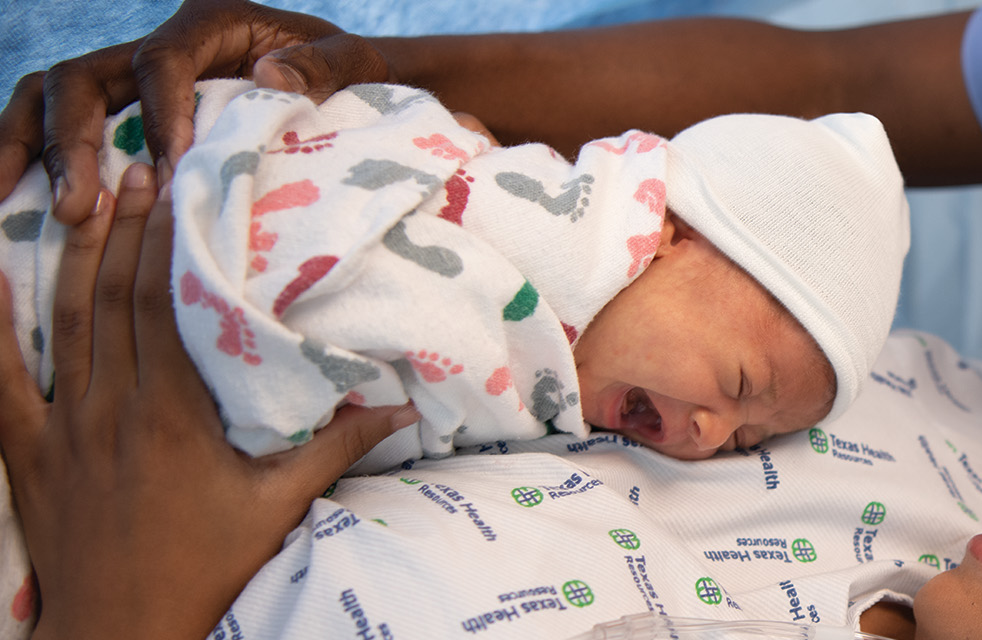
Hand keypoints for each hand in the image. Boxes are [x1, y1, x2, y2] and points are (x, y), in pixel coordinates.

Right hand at [0, 0, 389, 222]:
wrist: (340, 84)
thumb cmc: (349, 74)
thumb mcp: (354, 63)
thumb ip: (324, 67)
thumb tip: (270, 77)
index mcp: (209, 24)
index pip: (162, 62)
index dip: (159, 115)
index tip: (170, 173)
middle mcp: (155, 46)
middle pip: (81, 78)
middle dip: (68, 142)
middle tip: (77, 210)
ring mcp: (128, 80)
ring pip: (49, 97)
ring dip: (27, 149)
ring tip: (16, 208)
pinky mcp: (118, 115)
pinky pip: (56, 129)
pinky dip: (31, 163)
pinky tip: (13, 209)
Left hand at [0, 164, 417, 639]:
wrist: (120, 631)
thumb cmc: (204, 570)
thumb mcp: (278, 507)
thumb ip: (336, 448)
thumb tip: (401, 406)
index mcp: (172, 415)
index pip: (163, 305)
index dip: (166, 240)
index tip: (178, 188)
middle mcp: (111, 408)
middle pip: (112, 296)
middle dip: (125, 226)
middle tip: (139, 166)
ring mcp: (62, 426)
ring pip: (63, 321)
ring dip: (76, 254)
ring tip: (89, 196)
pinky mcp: (26, 451)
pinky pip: (0, 376)